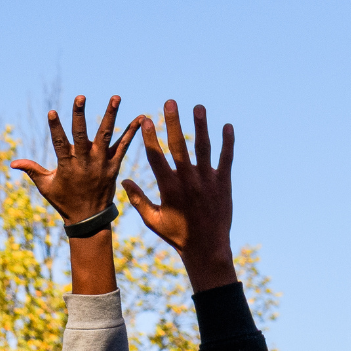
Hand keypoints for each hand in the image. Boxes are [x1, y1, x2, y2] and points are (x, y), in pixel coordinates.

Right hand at [11, 95, 131, 225]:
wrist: (88, 220)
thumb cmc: (64, 201)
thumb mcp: (46, 186)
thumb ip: (32, 170)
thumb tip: (11, 163)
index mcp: (67, 165)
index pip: (59, 142)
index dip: (55, 128)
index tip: (51, 112)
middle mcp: (85, 162)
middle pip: (82, 135)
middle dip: (80, 116)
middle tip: (80, 97)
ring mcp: (101, 163)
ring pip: (106, 135)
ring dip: (110, 115)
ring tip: (116, 97)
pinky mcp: (114, 166)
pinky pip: (124, 147)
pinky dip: (132, 132)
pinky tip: (140, 117)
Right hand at [125, 99, 237, 290]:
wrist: (206, 248)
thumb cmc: (177, 235)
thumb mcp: (153, 219)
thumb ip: (138, 199)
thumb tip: (123, 180)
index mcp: (169, 188)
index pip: (156, 156)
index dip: (150, 136)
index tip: (146, 118)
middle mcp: (188, 181)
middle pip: (179, 145)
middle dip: (174, 122)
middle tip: (171, 102)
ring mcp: (207, 181)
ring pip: (203, 148)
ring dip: (200, 126)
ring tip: (198, 107)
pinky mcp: (223, 183)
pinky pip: (226, 158)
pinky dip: (227, 142)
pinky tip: (227, 126)